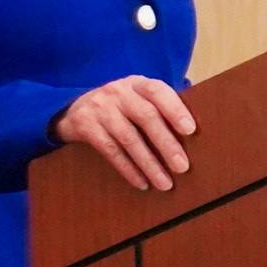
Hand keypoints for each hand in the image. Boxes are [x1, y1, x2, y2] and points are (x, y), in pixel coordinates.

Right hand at [52, 76, 195, 192]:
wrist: (74, 109)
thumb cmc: (119, 108)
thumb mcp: (136, 99)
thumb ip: (158, 108)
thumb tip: (192, 136)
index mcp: (137, 83)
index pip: (158, 91)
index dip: (175, 109)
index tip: (190, 130)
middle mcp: (118, 91)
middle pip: (146, 116)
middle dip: (166, 143)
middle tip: (182, 167)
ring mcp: (100, 107)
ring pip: (128, 138)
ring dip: (149, 164)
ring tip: (165, 183)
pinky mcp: (84, 125)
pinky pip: (111, 151)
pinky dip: (128, 169)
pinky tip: (142, 182)